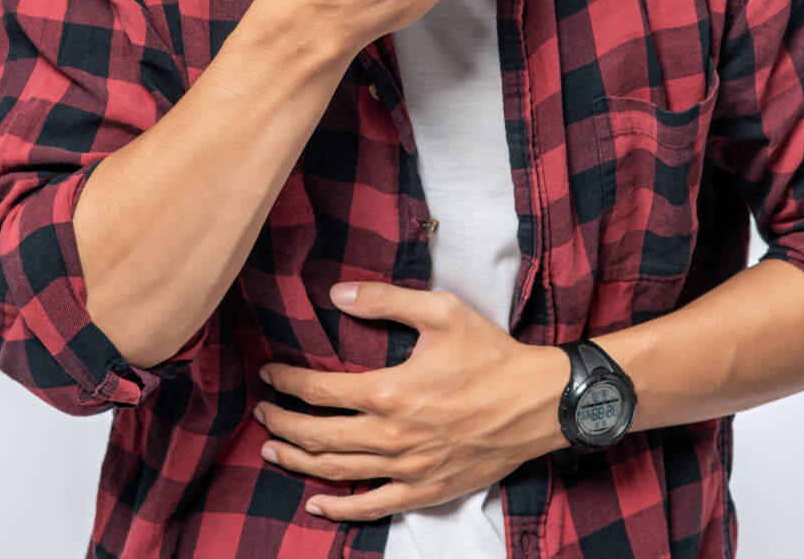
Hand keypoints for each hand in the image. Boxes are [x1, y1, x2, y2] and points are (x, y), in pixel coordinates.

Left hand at [252, 282, 567, 522]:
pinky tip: (317, 505)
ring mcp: (407, 469)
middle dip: (282, 422)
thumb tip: (336, 294)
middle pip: (317, 436)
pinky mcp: (426, 490)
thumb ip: (384, 300)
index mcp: (389, 391)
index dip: (287, 383)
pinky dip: (340, 510)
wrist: (540, 402)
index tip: (270, 375)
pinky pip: (374, 507)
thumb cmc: (492, 354)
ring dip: (298, 462)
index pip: (319, 391)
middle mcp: (391, 436)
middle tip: (263, 411)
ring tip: (272, 450)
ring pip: (337, 472)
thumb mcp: (441, 312)